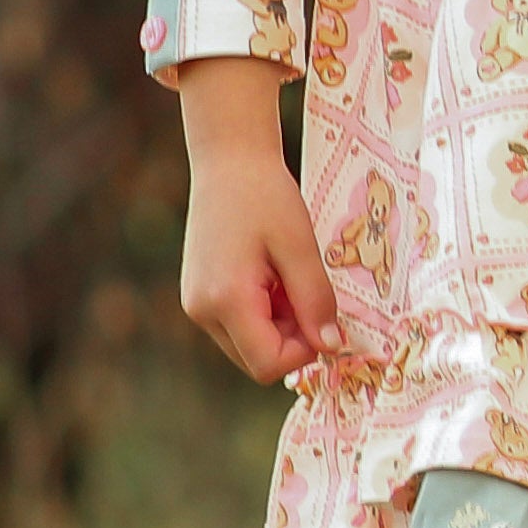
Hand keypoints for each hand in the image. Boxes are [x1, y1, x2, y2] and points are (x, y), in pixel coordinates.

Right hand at [174, 59, 339, 380]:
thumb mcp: (301, 247)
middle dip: (292, 339)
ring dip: (280, 326)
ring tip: (288, 278)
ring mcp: (196, 305)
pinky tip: (273, 276)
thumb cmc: (266, 197)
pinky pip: (239, 326)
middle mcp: (202, 311)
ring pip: (249, 346)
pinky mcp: (199, 296)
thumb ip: (315, 300)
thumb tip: (331, 347)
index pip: (268, 365)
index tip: (323, 315)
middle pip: (257, 361)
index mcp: (224, 300)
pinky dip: (264, 313)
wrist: (229, 162)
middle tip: (308, 291)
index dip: (304, 351)